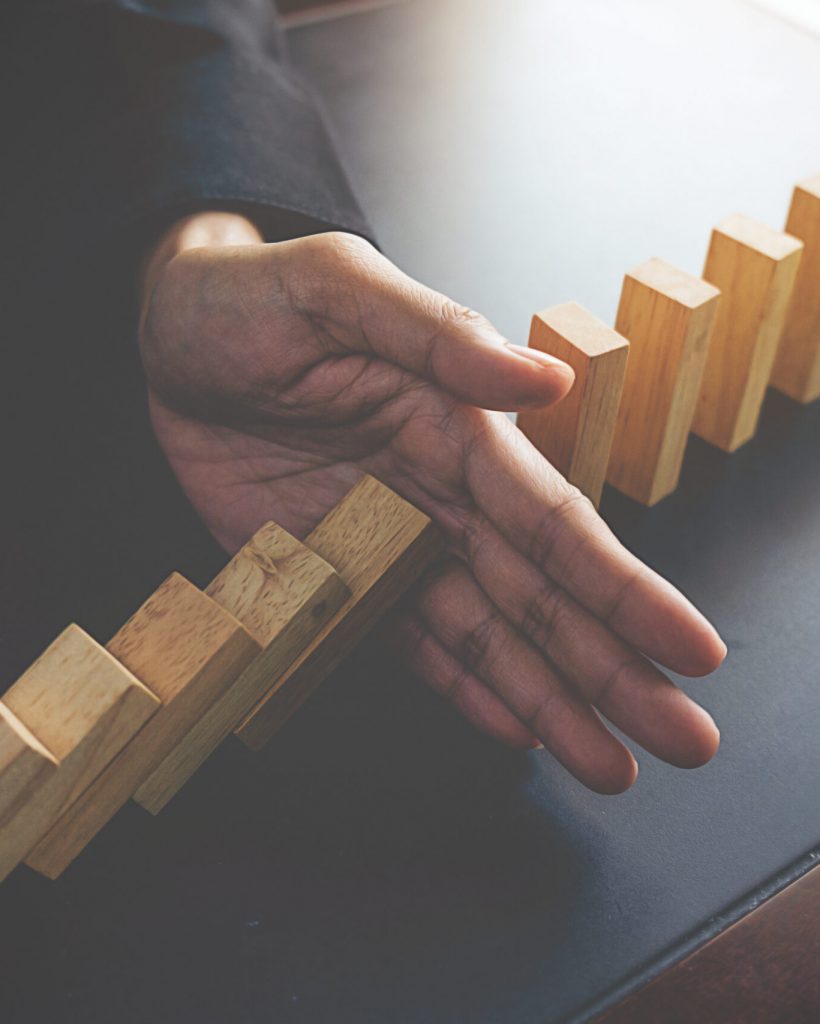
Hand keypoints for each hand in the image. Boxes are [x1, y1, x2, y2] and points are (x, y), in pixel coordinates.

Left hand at [139, 213, 725, 793]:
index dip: (623, 590)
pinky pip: (405, 642)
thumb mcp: (337, 291)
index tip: (689, 649)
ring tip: (608, 765)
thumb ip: (438, 337)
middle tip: (683, 742)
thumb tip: (546, 382)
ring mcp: (390, 544)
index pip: (554, 522)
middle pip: (539, 597)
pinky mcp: (335, 576)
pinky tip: (514, 727)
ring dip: (549, 700)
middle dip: (612, 670)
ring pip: (486, 635)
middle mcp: (440, 497)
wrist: (169, 339)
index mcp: (457, 428)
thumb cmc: (251, 300)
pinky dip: (460, 687)